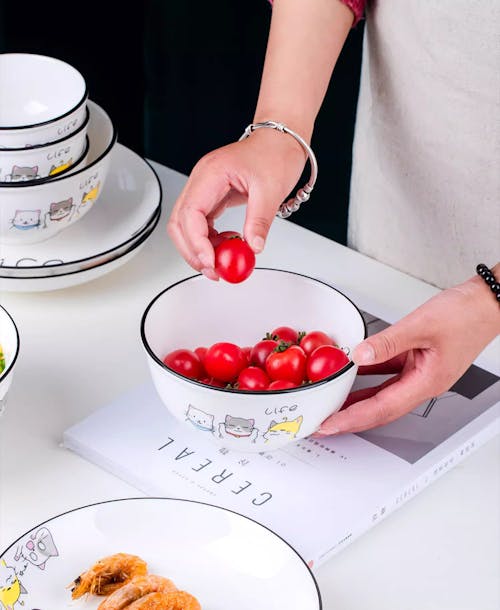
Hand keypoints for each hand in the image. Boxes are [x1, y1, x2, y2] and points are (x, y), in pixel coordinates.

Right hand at [167, 128, 306, 278]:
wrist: (280, 140)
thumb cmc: (275, 153)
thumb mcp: (271, 189)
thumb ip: (259, 220)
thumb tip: (253, 247)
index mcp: (210, 173)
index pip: (190, 214)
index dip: (197, 242)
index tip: (212, 262)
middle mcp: (202, 181)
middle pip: (180, 223)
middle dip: (193, 251)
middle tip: (213, 270)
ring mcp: (204, 189)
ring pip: (186, 227)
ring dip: (200, 248)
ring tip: (222, 262)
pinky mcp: (212, 197)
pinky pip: (201, 224)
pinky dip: (210, 241)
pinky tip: (226, 246)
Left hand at [315, 273, 499, 435]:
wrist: (485, 303)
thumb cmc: (465, 315)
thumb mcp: (421, 325)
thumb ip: (387, 342)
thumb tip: (359, 354)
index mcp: (426, 382)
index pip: (381, 408)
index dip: (353, 418)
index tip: (330, 424)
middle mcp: (423, 383)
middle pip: (380, 409)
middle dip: (351, 418)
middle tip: (325, 423)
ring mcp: (421, 374)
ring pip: (383, 394)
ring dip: (358, 401)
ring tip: (334, 406)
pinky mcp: (418, 361)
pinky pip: (387, 375)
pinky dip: (369, 377)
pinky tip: (353, 374)